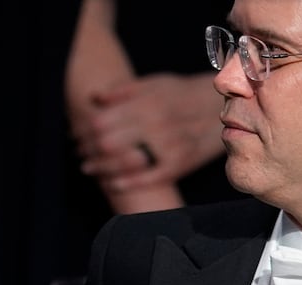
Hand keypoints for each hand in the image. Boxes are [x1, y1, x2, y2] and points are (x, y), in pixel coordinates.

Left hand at [74, 72, 224, 193]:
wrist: (225, 108)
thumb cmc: (183, 94)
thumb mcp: (156, 83)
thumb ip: (124, 90)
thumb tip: (94, 98)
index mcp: (148, 101)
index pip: (102, 122)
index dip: (84, 131)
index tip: (76, 135)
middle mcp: (157, 123)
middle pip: (108, 143)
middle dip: (88, 150)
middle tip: (79, 153)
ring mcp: (169, 144)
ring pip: (123, 162)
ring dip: (101, 168)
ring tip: (89, 168)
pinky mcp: (179, 163)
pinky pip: (147, 178)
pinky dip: (125, 183)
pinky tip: (111, 183)